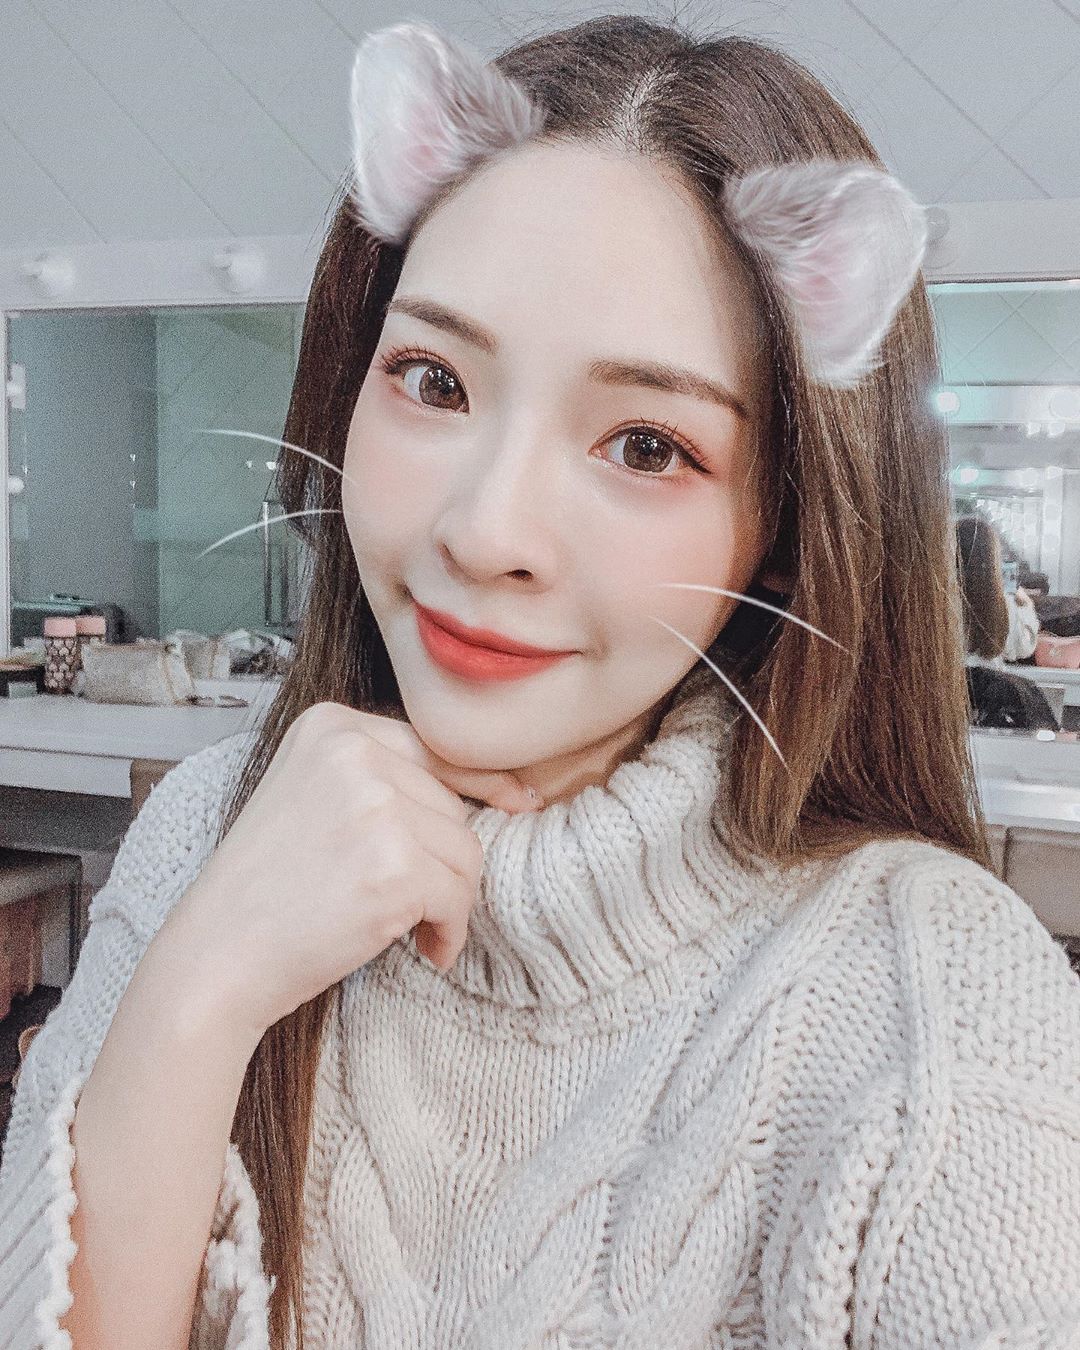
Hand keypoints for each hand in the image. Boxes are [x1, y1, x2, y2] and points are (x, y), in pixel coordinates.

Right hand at [166, 701, 540, 1037]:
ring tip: (406, 925)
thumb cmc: (268, 888)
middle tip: (402, 900)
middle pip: (454, 806)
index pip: (436, 747)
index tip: (518, 802)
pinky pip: (460, 898)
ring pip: (466, 853)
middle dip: (442, 861)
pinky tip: (422, 949)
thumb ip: (386, 778)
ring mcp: (376, 807)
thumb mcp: (314, 797)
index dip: (483, 781)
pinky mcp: (394, 866)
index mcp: (332, 725)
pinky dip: (450, 931)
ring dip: (448, 901)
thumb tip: (507, 789)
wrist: (217, 955)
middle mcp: (355, 753)